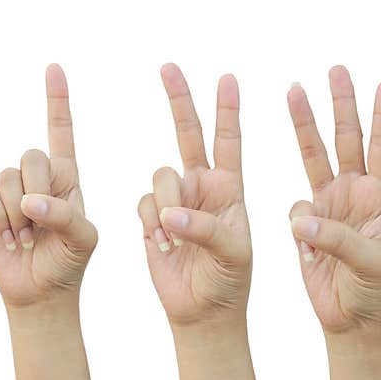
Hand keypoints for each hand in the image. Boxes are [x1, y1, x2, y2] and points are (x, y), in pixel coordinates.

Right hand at [0, 64, 95, 379]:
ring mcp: (10, 191)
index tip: (54, 67)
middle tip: (45, 219)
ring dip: (19, 212)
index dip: (57, 100)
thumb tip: (30, 202)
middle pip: (32, 156)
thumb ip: (66, 215)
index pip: (61, 132)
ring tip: (31, 234)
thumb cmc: (70, 260)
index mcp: (67, 176)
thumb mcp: (84, 238)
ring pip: (7, 177)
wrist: (42, 289)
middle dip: (39, 188)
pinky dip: (0, 222)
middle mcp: (38, 178)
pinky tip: (13, 238)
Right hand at [137, 64, 254, 379]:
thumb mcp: (237, 255)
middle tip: (169, 65)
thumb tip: (167, 215)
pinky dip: (151, 224)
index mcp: (233, 189)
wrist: (204, 314)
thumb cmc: (234, 283)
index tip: (227, 77)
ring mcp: (177, 202)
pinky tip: (166, 248)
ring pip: (161, 176)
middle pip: (189, 134)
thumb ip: (208, 230)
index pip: (230, 140)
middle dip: (181, 100)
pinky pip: (142, 204)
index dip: (228, 109)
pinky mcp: (151, 219)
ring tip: (180, 238)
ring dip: (168, 204)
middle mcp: (204, 187)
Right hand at [287, 66, 380, 379]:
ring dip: (305, 124)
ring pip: (312, 155)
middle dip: (341, 104)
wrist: (352, 325)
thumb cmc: (377, 296)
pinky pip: (289, 207)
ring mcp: (326, 207)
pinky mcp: (301, 224)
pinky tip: (308, 252)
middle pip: (346, 139)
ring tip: (293, 88)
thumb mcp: (371, 266)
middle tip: (337, 69)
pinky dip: (296, 220)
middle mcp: (354, 195)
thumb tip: (299, 216)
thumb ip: (338, 239)